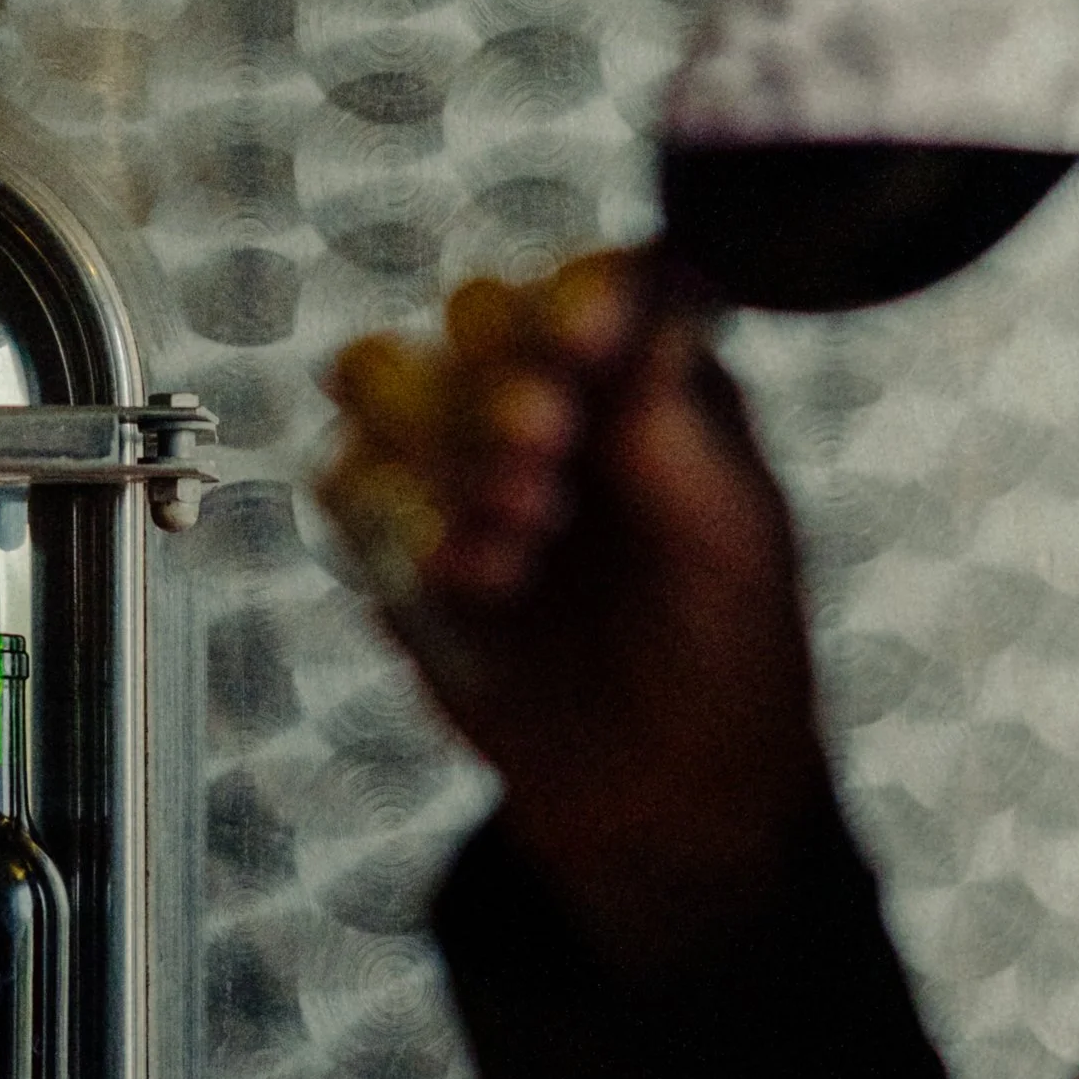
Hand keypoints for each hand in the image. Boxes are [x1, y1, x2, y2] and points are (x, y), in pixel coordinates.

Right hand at [318, 248, 827, 967]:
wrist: (660, 798)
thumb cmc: (728, 658)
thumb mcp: (732, 538)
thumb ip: (669, 415)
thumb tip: (639, 286)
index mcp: (646, 376)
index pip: (591, 280)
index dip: (575, 293)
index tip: (583, 339)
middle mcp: (547, 395)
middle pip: (475, 315)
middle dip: (500, 378)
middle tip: (547, 451)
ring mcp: (461, 464)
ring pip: (383, 374)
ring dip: (438, 439)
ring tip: (521, 528)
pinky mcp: (397, 540)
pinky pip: (346, 482)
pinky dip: (398, 522)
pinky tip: (478, 582)